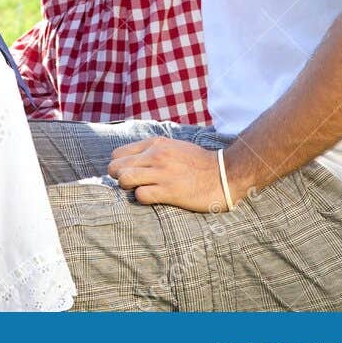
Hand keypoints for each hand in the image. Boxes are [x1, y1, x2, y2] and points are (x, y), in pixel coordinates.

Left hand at [107, 137, 231, 212]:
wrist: (225, 174)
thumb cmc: (199, 163)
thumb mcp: (174, 147)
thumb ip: (153, 150)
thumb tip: (132, 160)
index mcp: (155, 144)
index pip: (118, 154)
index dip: (119, 166)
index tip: (129, 174)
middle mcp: (155, 156)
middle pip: (115, 167)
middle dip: (119, 178)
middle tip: (131, 185)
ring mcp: (161, 173)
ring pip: (124, 179)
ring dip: (128, 188)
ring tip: (141, 190)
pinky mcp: (169, 191)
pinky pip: (140, 195)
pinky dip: (142, 198)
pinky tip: (153, 198)